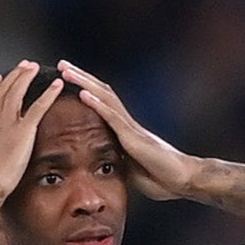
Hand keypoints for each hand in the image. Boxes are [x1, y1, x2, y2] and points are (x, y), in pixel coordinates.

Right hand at [0, 58, 60, 199]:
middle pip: (2, 91)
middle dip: (12, 76)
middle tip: (22, 66)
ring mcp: (8, 123)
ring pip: (17, 92)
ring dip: (26, 77)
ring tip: (35, 67)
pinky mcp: (24, 129)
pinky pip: (39, 107)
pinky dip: (49, 94)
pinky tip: (57, 85)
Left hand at [50, 59, 192, 195]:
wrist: (182, 181)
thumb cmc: (160, 176)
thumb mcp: (129, 167)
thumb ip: (115, 160)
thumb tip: (98, 163)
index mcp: (124, 130)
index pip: (102, 102)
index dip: (85, 89)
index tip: (67, 79)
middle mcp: (126, 123)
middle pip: (101, 93)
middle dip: (81, 78)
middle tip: (61, 64)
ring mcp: (131, 128)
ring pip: (105, 98)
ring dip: (84, 83)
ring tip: (66, 71)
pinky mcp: (134, 138)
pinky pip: (113, 118)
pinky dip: (97, 104)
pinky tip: (83, 94)